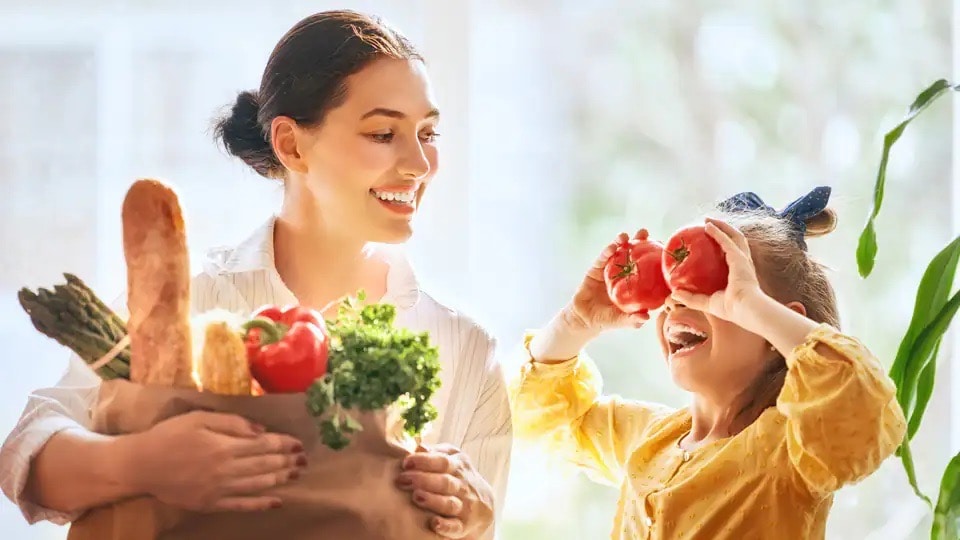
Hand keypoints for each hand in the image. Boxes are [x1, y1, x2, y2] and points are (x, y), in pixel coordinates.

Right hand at [128, 410, 305, 511]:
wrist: (140, 466)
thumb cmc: (168, 436)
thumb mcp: (199, 418)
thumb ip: (231, 423)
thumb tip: (259, 430)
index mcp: (224, 446)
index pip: (263, 445)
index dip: (283, 444)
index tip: (298, 443)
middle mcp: (226, 469)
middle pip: (265, 465)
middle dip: (287, 461)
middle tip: (304, 459)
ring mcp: (219, 489)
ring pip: (258, 485)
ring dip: (280, 479)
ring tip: (296, 474)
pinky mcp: (211, 504)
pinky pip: (242, 505)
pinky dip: (261, 504)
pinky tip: (277, 501)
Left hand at [396, 444, 493, 538]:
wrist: (483, 502)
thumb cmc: (458, 476)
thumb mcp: (452, 458)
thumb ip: (435, 452)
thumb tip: (418, 445)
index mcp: (458, 466)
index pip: (442, 461)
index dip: (424, 461)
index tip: (406, 462)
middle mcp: (462, 485)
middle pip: (444, 482)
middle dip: (423, 480)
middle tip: (403, 480)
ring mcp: (464, 505)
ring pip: (449, 503)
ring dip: (433, 500)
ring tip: (416, 496)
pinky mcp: (464, 525)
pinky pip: (456, 527)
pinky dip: (446, 526)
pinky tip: (434, 523)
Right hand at [566, 230, 652, 333]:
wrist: (584, 318)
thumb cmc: (607, 320)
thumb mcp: (621, 321)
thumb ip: (632, 320)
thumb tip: (646, 317)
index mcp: (635, 284)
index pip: (648, 268)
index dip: (655, 257)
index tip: (663, 248)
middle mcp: (624, 273)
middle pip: (634, 254)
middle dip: (640, 241)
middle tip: (644, 233)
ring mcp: (610, 270)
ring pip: (618, 252)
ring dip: (622, 242)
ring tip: (625, 236)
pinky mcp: (596, 269)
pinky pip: (603, 258)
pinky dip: (607, 252)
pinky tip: (612, 246)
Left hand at [670, 218, 765, 324]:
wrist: (744, 309)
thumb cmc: (730, 309)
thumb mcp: (707, 302)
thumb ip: (691, 298)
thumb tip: (674, 293)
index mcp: (740, 273)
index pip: (734, 255)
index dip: (725, 246)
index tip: (711, 240)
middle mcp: (744, 264)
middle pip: (736, 240)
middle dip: (724, 230)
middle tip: (708, 224)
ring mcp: (743, 259)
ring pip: (735, 236)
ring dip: (722, 226)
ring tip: (707, 220)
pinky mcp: (739, 258)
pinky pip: (726, 240)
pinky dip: (718, 231)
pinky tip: (707, 226)